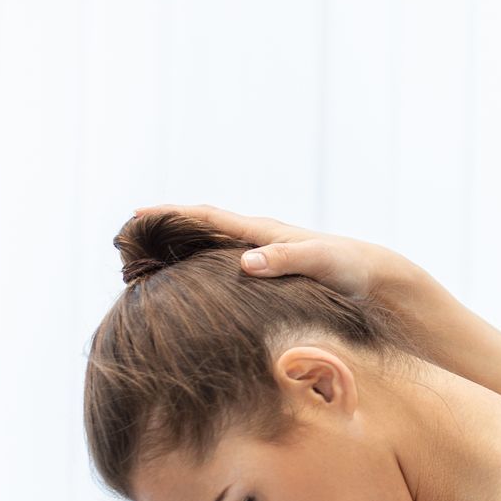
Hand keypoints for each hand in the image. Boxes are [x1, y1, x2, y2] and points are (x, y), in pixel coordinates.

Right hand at [131, 203, 416, 302]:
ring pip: (208, 248)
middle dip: (165, 228)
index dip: (171, 215)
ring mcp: (261, 255)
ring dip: (177, 249)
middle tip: (126, 236)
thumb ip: (285, 260)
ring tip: (144, 260)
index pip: (207, 218)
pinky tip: (186, 285)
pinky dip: (199, 268)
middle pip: (200, 227)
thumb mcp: (319, 261)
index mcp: (263, 232)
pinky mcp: (267, 274)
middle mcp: (257, 239)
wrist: (374, 278)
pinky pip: (222, 266)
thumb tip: (245, 262)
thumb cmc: (348, 268)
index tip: (136, 215)